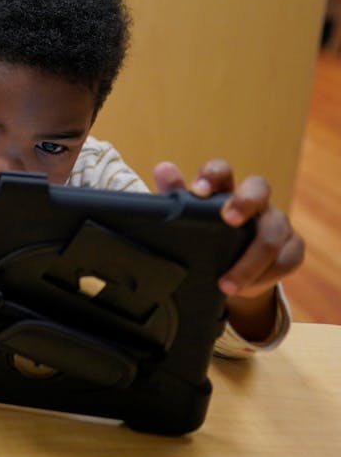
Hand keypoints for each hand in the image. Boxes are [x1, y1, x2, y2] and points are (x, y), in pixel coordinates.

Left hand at [154, 160, 304, 338]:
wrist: (231, 272)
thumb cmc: (206, 236)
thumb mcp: (187, 219)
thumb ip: (174, 195)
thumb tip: (164, 168)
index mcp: (225, 190)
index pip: (221, 170)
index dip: (212, 175)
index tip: (198, 191)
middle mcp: (255, 201)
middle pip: (259, 188)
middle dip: (245, 202)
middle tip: (228, 220)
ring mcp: (277, 223)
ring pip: (272, 235)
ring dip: (249, 262)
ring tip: (225, 284)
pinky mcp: (292, 247)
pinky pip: (287, 260)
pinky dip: (265, 277)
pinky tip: (247, 288)